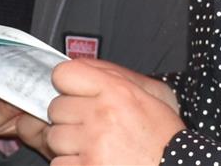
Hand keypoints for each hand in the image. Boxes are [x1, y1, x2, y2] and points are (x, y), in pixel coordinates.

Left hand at [42, 59, 183, 164]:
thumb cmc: (166, 138)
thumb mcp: (154, 92)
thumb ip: (116, 73)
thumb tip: (81, 64)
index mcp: (116, 91)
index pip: (64, 73)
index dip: (67, 84)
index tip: (75, 94)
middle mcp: (101, 115)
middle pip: (56, 107)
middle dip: (70, 118)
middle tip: (91, 126)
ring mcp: (92, 145)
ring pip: (54, 137)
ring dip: (68, 144)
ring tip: (93, 147)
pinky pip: (58, 163)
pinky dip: (71, 165)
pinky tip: (91, 162)